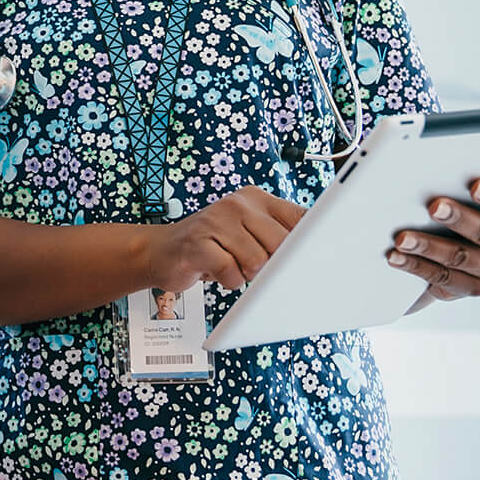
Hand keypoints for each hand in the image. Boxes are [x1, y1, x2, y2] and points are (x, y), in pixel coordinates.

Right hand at [142, 186, 304, 292]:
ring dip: (247, 275)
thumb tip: (315, 253)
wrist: (161, 249)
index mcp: (255, 199)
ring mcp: (216, 221)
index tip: (318, 259)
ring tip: (232, 266)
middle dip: (273, 265)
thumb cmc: (212, 245)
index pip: (299, 218)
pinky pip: (230, 272)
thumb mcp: (247, 232)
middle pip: (280, 243)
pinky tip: (217, 272)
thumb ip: (278, 236)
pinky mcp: (198, 243)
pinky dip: (228, 281)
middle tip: (254, 267)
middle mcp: (238, 204)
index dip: (311, 243)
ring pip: (257, 261)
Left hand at [387, 177, 479, 309]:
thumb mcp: (478, 191)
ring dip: (428, 247)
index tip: (476, 186)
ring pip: (459, 258)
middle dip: (458, 219)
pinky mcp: (472, 287)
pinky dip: (416, 266)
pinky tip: (396, 257)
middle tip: (434, 207)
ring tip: (403, 238)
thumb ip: (467, 181)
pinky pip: (442, 278)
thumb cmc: (472, 204)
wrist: (471, 240)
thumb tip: (435, 169)